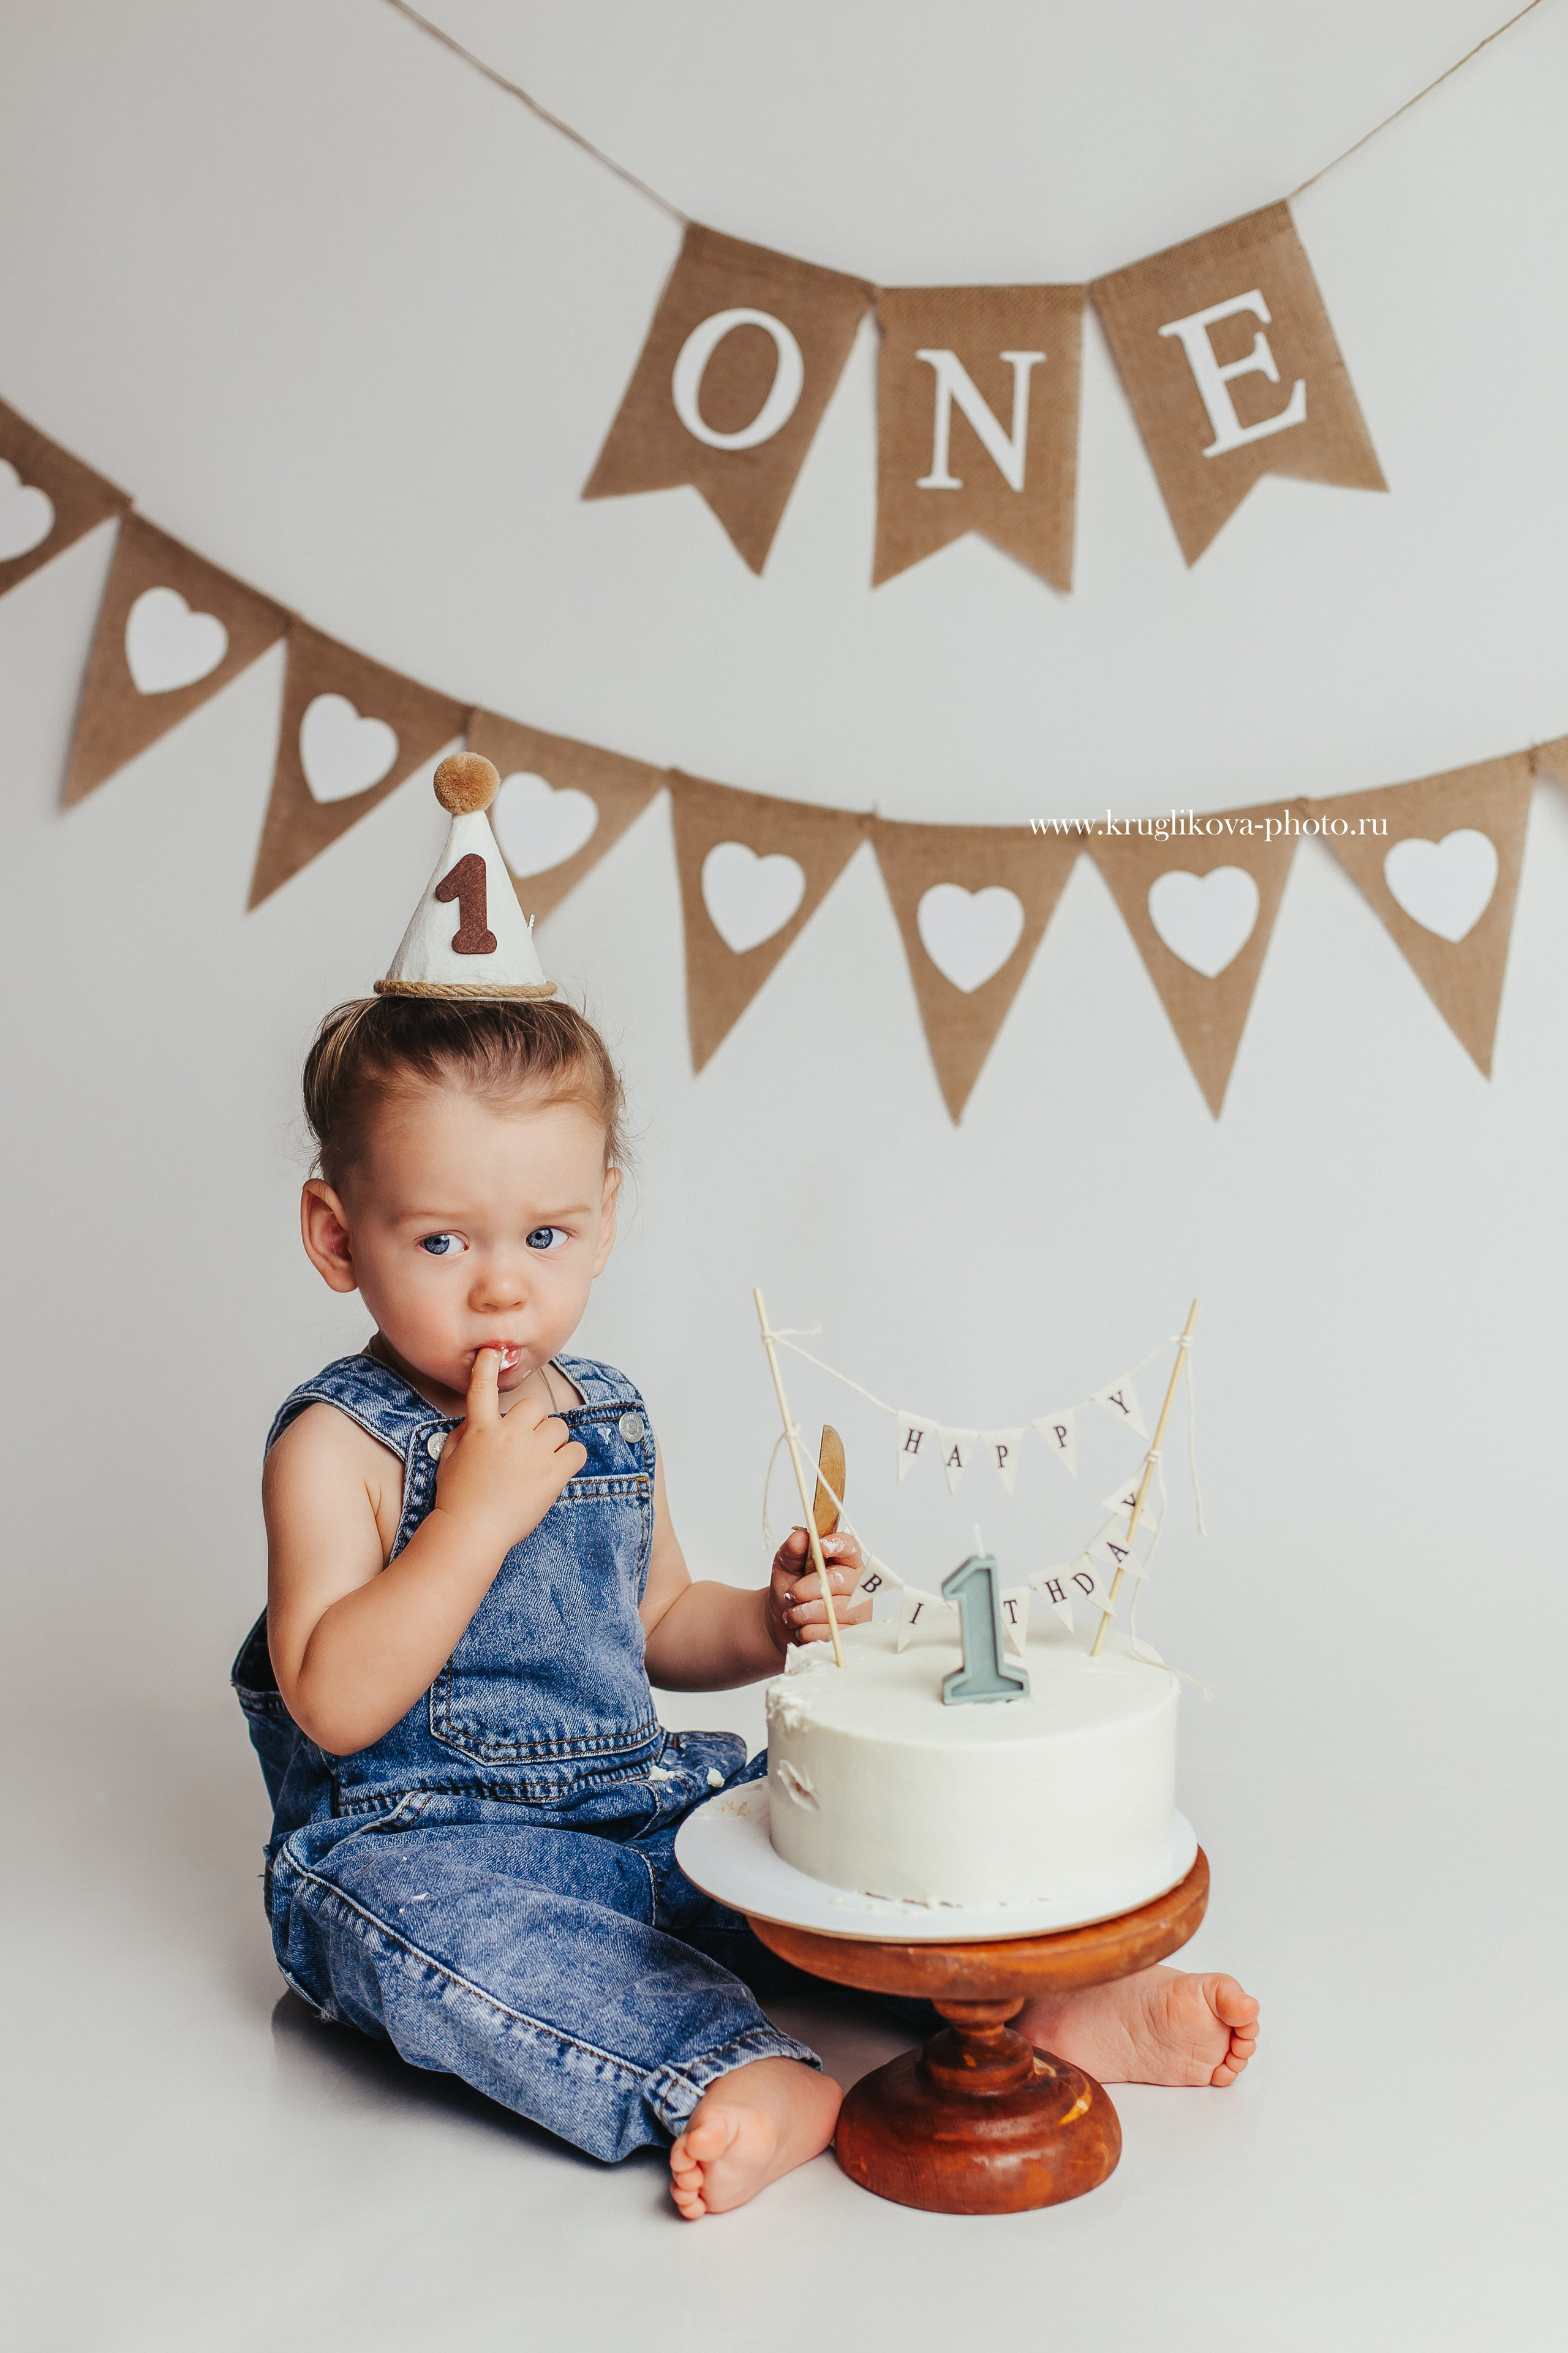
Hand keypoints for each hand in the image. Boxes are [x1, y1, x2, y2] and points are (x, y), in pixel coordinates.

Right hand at [431, 1347, 586, 1558]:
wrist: (471, 1532)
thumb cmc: (457, 1499)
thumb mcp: (450, 1459)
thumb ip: (463, 1432)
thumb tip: (477, 1420)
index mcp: (480, 1429)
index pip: (483, 1388)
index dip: (488, 1366)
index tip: (493, 1351)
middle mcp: (508, 1435)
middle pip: (535, 1408)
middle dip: (533, 1424)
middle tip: (525, 1448)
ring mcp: (532, 1453)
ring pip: (558, 1428)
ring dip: (552, 1442)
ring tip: (540, 1465)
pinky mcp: (552, 1474)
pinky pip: (577, 1451)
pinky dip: (571, 1459)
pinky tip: (557, 1472)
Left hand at [765, 1527, 871, 1651]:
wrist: (782, 1624)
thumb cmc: (789, 1591)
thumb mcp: (785, 1567)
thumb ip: (792, 1551)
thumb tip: (800, 1537)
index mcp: (845, 1562)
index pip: (850, 1546)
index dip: (837, 1544)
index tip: (819, 1547)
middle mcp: (856, 1585)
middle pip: (838, 1581)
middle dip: (807, 1589)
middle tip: (791, 1594)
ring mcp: (857, 1611)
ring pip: (832, 1611)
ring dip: (803, 1613)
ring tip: (793, 1614)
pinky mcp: (851, 1635)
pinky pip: (829, 1633)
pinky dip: (807, 1631)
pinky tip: (803, 1628)